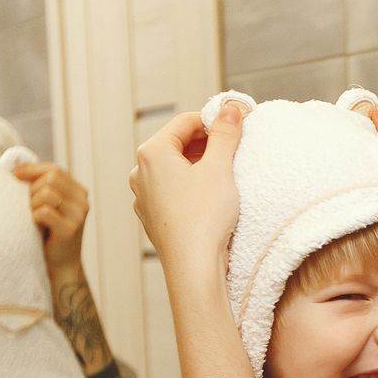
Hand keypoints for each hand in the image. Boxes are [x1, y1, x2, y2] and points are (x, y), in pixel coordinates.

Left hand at [13, 160, 89, 276]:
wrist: (59, 265)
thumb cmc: (48, 234)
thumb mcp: (47, 205)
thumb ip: (40, 186)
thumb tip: (15, 167)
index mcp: (78, 192)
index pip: (54, 169)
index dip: (32, 170)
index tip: (14, 176)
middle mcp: (82, 201)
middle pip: (51, 178)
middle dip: (32, 189)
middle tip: (28, 206)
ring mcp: (78, 215)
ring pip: (46, 193)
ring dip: (32, 205)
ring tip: (34, 218)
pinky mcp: (70, 229)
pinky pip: (44, 211)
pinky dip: (34, 217)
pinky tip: (36, 227)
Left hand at [130, 101, 246, 296]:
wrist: (193, 268)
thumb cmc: (204, 218)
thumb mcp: (220, 168)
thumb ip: (225, 133)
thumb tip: (230, 109)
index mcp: (151, 153)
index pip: (186, 122)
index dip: (214, 121)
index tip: (236, 127)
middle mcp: (140, 172)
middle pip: (178, 144)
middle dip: (206, 144)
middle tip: (234, 151)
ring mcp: (144, 197)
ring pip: (175, 169)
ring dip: (199, 167)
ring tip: (224, 177)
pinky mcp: (153, 217)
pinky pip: (173, 192)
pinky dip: (191, 188)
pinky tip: (210, 199)